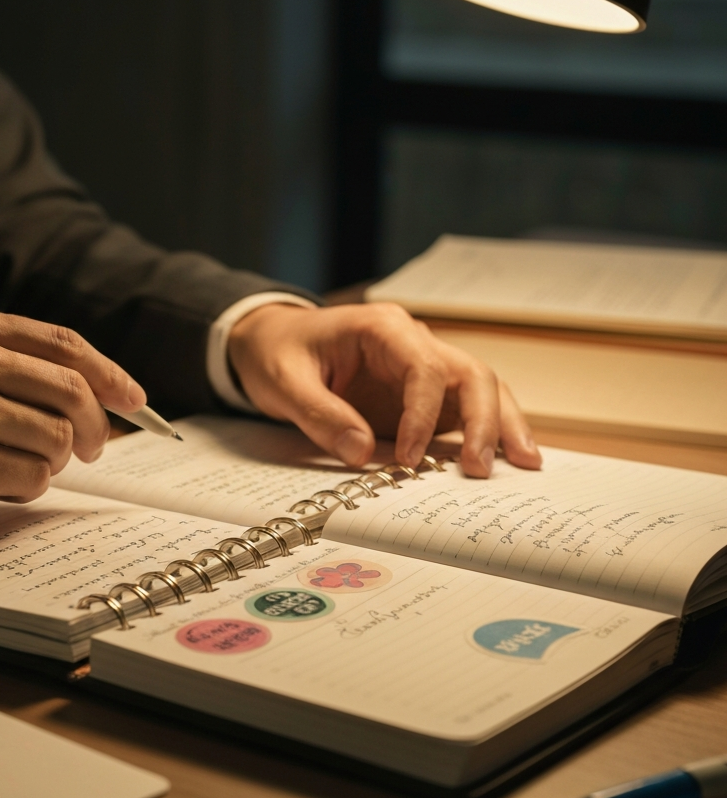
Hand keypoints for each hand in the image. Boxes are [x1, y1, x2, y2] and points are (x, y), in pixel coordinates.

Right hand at [0, 304, 144, 536]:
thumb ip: (3, 366)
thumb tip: (95, 398)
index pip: (62, 344)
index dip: (109, 373)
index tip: (134, 400)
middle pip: (74, 390)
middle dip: (95, 427)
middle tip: (90, 449)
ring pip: (58, 438)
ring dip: (50, 462)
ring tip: (13, 466)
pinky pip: (32, 476)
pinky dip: (25, 487)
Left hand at [228, 301, 541, 476]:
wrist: (273, 342)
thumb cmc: (278, 354)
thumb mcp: (284, 383)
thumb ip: (320, 416)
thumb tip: (363, 455)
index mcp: (382, 329)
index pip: (425, 368)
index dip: (425, 415)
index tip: (411, 458)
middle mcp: (413, 343)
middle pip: (470, 374)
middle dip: (484, 421)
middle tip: (482, 469)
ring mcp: (423, 368)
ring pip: (481, 389)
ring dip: (502, 425)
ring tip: (525, 464)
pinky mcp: (424, 395)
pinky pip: (464, 410)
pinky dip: (486, 433)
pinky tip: (504, 461)